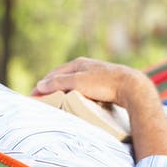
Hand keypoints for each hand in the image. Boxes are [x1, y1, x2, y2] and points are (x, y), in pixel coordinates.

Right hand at [31, 57, 153, 108]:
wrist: (132, 87)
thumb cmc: (105, 83)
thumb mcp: (78, 82)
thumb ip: (58, 83)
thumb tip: (40, 85)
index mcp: (78, 63)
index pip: (53, 74)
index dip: (42, 85)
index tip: (33, 97)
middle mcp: (86, 66)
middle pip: (63, 78)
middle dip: (51, 88)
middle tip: (42, 101)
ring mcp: (96, 75)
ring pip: (74, 84)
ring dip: (64, 92)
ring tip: (57, 103)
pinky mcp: (105, 84)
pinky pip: (85, 89)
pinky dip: (76, 95)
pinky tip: (77, 102)